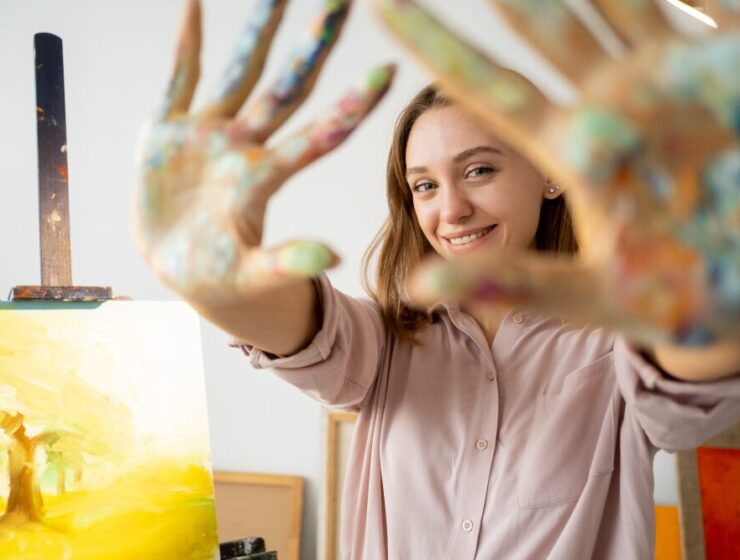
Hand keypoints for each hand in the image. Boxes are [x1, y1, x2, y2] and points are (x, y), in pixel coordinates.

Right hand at [135, 0, 393, 305]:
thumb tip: (334, 258)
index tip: (388, 73)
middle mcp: (244, 147)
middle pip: (287, 87)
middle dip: (314, 45)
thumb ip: (288, 263)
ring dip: (258, 28)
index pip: (318, 136)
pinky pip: (179, 78)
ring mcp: (208, 134)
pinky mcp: (167, 133)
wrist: (181, 270)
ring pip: (239, 71)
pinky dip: (186, 43)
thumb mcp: (256, 276)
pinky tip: (194, 3)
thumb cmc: (225, 277)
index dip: (350, 107)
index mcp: (265, 180)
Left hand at [374, 0, 738, 346]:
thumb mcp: (589, 295)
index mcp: (570, 152)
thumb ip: (511, 284)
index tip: (382, 6)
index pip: (487, 90)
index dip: (435, 46)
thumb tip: (417, 287)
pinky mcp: (717, 70)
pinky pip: (693, 8)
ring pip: (613, 3)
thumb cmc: (674, 296)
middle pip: (544, 29)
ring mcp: (666, 81)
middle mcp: (609, 106)